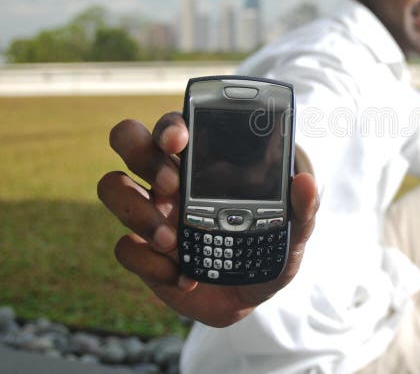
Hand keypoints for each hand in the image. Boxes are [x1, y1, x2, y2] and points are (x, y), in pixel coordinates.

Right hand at [97, 112, 317, 326]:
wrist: (249, 295)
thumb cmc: (268, 249)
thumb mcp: (294, 232)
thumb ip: (303, 209)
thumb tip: (305, 182)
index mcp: (203, 161)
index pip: (175, 126)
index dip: (170, 125)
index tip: (180, 139)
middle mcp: (168, 178)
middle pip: (128, 140)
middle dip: (141, 154)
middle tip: (172, 183)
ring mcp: (150, 213)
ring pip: (112, 187)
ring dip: (137, 210)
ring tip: (173, 238)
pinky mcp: (142, 253)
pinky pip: (125, 247)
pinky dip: (150, 263)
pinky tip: (182, 274)